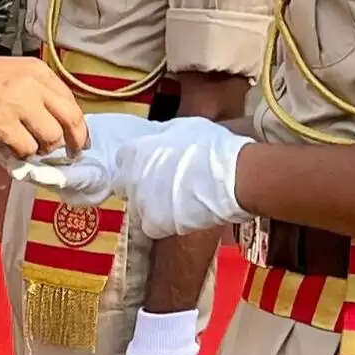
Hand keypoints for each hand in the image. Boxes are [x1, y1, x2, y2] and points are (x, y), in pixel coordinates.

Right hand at [0, 57, 89, 161]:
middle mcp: (33, 85)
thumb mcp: (12, 74)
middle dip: (76, 141)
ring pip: (51, 138)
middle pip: (71, 119)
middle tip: (73, 153)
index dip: (79, 124)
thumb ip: (36, 92)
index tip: (80, 138)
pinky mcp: (5, 125)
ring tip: (26, 145)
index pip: (70, 100)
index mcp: (37, 70)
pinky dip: (21, 153)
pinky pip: (27, 149)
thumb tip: (55, 121)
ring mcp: (20, 104)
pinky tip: (9, 146)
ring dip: (41, 148)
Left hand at [64, 113, 248, 235]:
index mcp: (135, 151)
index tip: (152, 165)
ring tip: (178, 202)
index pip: (123, 159)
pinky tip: (181, 216)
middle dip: (139, 186)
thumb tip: (162, 137)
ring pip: (137, 208)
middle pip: (124, 186)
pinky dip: (163, 224)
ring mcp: (140, 203)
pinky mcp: (153, 224)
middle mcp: (130, 178)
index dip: (138, 162)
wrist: (231, 177)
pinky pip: (151, 227)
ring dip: (152, 207)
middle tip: (163, 185)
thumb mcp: (184, 127)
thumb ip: (164, 135)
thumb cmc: (211, 148)